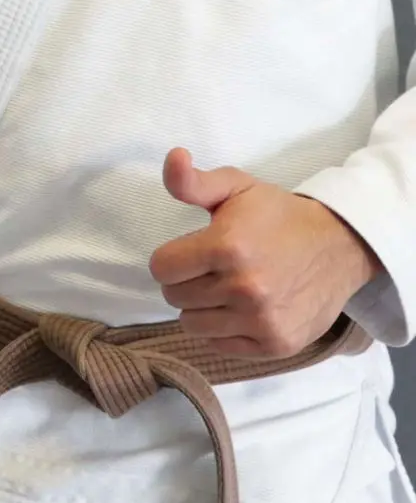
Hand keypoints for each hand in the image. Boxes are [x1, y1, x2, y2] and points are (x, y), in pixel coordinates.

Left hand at [149, 147, 381, 358]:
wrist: (341, 245)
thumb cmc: (279, 216)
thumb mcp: (236, 188)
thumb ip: (192, 181)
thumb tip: (174, 157)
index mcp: (227, 247)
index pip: (161, 268)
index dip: (171, 258)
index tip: (192, 252)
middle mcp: (244, 287)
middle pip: (175, 296)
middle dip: (187, 281)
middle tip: (213, 269)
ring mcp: (262, 320)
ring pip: (193, 324)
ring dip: (202, 307)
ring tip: (227, 288)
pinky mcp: (277, 344)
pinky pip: (220, 345)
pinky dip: (223, 330)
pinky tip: (241, 309)